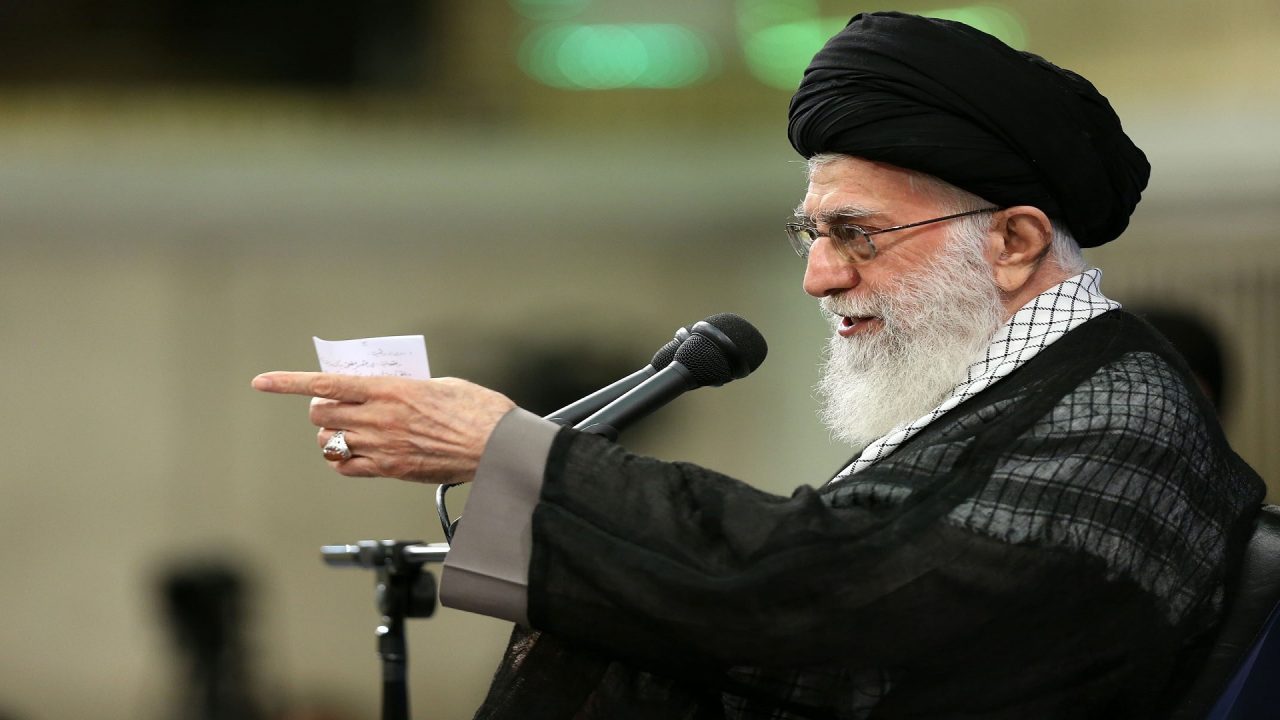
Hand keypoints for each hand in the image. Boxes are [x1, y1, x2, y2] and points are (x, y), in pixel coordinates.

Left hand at [251, 372, 514, 483]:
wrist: (498, 447)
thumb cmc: (478, 412)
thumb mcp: (441, 383)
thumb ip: (405, 386)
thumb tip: (383, 388)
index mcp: (391, 389)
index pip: (325, 384)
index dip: (288, 382)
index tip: (262, 381)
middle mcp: (380, 418)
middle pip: (321, 416)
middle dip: (321, 410)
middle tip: (334, 408)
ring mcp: (383, 447)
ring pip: (330, 443)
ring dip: (331, 435)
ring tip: (349, 431)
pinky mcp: (392, 470)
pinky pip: (347, 468)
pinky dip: (343, 460)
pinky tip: (355, 453)